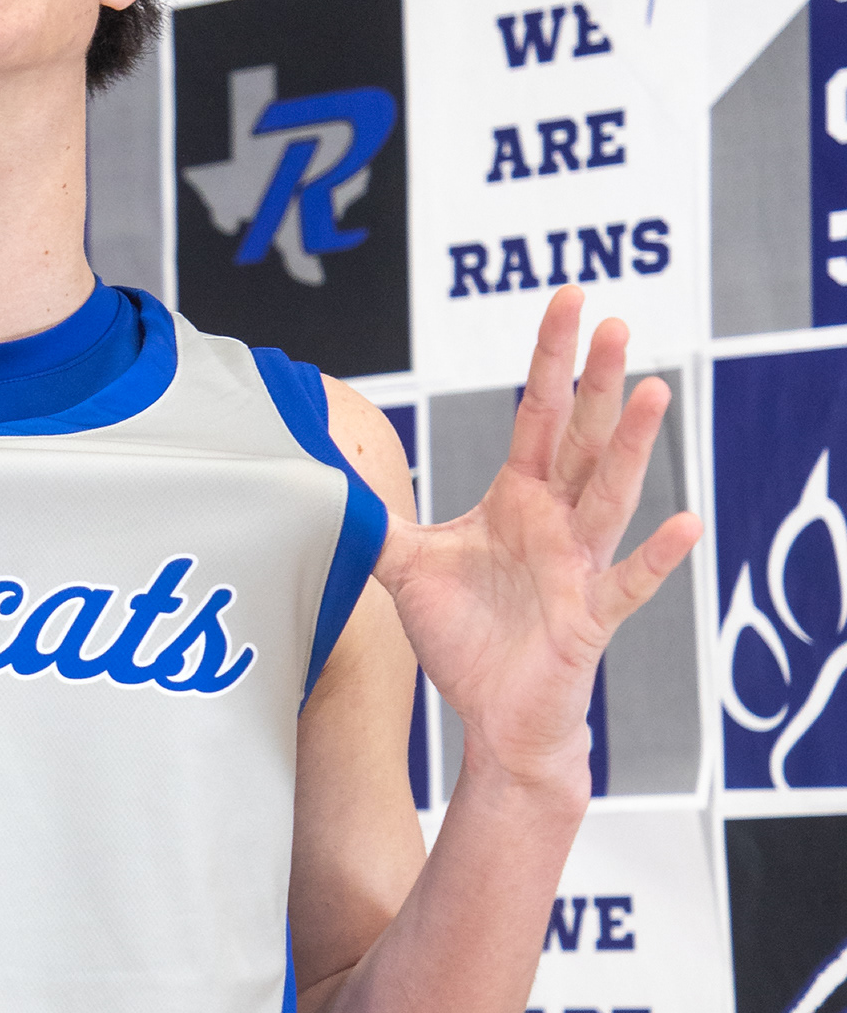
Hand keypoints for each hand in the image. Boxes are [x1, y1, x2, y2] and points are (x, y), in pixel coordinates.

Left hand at [372, 288, 699, 791]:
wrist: (495, 714)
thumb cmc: (465, 638)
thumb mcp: (406, 569)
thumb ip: (376, 521)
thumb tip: (326, 482)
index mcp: (518, 497)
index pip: (537, 412)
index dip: (550, 358)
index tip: (568, 299)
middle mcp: (556, 521)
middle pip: (581, 439)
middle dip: (596, 383)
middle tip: (614, 324)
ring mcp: (579, 566)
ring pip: (610, 495)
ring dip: (632, 447)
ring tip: (655, 392)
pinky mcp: (590, 617)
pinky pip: (629, 583)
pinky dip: (657, 556)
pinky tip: (686, 523)